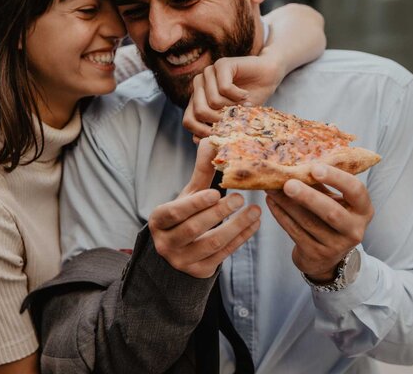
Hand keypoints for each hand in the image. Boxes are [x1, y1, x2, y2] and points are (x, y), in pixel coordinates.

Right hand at [148, 138, 261, 277]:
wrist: (179, 251)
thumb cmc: (185, 216)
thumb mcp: (188, 195)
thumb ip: (200, 172)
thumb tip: (211, 140)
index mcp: (158, 221)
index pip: (174, 212)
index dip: (195, 204)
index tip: (217, 192)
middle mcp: (166, 244)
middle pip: (193, 229)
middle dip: (219, 213)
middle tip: (240, 198)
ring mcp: (182, 261)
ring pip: (211, 245)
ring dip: (236, 227)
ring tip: (254, 211)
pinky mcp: (200, 272)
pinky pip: (223, 255)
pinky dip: (241, 239)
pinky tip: (254, 225)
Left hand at [183, 56, 285, 140]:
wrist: (267, 77)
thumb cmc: (249, 100)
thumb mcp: (231, 119)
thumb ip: (213, 127)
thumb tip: (195, 140)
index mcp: (197, 99)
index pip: (188, 120)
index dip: (202, 131)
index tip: (219, 135)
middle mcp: (199, 85)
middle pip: (199, 111)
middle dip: (219, 119)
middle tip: (234, 118)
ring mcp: (208, 73)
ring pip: (213, 101)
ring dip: (233, 106)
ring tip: (243, 103)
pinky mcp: (221, 64)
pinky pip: (224, 88)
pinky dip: (239, 96)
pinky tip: (245, 95)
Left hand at [265, 164, 373, 281]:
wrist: (326, 257)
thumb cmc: (329, 217)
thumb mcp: (334, 200)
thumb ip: (321, 183)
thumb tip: (294, 159)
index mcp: (363, 210)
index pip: (356, 190)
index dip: (336, 178)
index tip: (315, 168)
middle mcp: (354, 230)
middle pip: (331, 212)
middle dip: (307, 196)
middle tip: (287, 183)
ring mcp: (336, 246)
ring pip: (308, 222)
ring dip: (287, 203)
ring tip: (271, 188)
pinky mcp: (316, 254)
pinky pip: (295, 232)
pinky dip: (281, 215)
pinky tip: (271, 202)